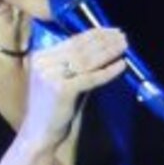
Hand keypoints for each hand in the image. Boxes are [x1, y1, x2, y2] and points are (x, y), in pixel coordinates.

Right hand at [21, 27, 127, 150]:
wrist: (40, 133)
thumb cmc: (54, 108)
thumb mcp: (62, 80)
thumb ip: (77, 65)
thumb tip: (104, 48)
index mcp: (40, 57)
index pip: (71, 41)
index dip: (93, 34)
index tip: (111, 30)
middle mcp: (43, 64)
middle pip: (79, 47)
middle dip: (103, 40)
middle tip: (122, 36)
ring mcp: (50, 76)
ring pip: (86, 60)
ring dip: (108, 51)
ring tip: (124, 46)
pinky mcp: (61, 90)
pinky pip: (90, 77)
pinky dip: (108, 71)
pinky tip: (120, 65)